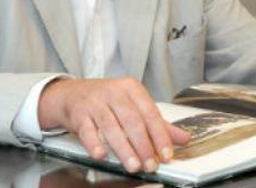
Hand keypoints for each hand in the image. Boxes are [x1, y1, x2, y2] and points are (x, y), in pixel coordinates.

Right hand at [37, 78, 189, 172]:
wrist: (71, 94)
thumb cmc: (106, 100)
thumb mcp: (133, 106)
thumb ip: (157, 124)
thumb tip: (183, 139)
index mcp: (131, 89)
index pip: (150, 113)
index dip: (160, 135)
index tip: (166, 154)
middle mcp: (114, 93)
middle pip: (132, 120)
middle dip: (143, 145)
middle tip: (150, 165)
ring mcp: (95, 103)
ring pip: (111, 127)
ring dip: (124, 149)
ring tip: (133, 166)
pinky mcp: (79, 114)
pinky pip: (87, 130)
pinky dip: (94, 143)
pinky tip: (102, 155)